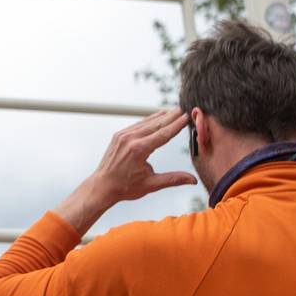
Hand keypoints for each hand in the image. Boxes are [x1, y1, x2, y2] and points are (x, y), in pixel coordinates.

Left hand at [54, 109, 197, 232]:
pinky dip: (149, 120)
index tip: (188, 116)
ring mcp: (123, 135)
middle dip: (172, 116)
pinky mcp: (119, 135)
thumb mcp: (151, 185)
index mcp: (139, 149)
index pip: (163, 134)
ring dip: (161, 116)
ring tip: (175, 110)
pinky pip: (138, 124)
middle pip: (156, 124)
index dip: (177, 124)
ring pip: (146, 122)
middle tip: (185, 108)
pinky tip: (158, 117)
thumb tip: (193, 180)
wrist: (102, 186)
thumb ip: (173, 179)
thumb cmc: (125, 187)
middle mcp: (130, 139)